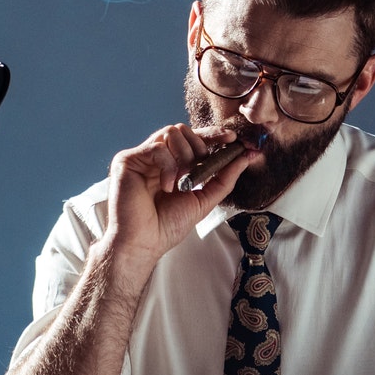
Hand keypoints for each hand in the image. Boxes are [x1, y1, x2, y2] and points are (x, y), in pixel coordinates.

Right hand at [100, 124, 249, 288]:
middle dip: (199, 147)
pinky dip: (168, 166)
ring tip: (182, 180)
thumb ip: (224, 178)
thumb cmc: (166, 226)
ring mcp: (141, 157)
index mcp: (171, 164)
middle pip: (183, 130)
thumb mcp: (203, 200)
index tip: (232, 138)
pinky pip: (157, 147)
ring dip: (185, 155)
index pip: (193, 139)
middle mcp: (155, 156)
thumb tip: (246, 157)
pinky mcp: (127, 160)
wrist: (144, 244)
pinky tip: (167, 187)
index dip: (213, 134)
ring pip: (171, 132)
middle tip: (199, 170)